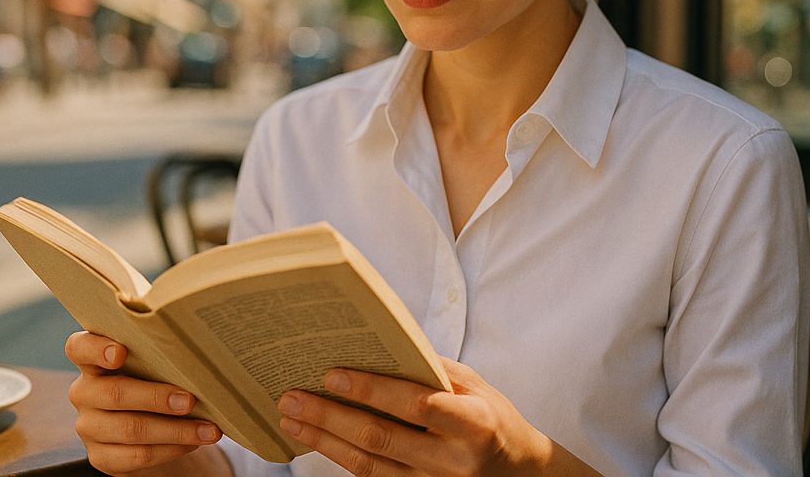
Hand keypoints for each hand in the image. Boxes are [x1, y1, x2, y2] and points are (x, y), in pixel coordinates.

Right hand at [65, 331, 226, 475]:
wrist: (147, 425)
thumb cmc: (152, 380)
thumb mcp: (150, 364)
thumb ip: (160, 356)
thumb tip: (198, 356)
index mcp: (92, 361)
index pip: (79, 348)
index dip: (96, 348)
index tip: (120, 352)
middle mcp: (84, 392)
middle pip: (114, 393)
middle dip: (156, 397)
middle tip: (190, 400)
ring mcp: (89, 427)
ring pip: (131, 429)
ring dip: (176, 430)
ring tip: (208, 429)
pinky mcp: (101, 457)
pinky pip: (139, 455)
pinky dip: (172, 449)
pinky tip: (193, 442)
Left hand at [275, 357, 599, 475]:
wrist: (518, 473)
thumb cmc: (491, 418)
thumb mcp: (474, 385)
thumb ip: (430, 369)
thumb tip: (378, 346)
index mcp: (472, 423)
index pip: (414, 404)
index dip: (371, 390)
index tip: (332, 374)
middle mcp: (452, 460)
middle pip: (381, 438)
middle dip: (331, 417)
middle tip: (292, 397)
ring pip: (369, 465)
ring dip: (324, 441)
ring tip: (291, 419)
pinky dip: (340, 457)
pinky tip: (315, 440)